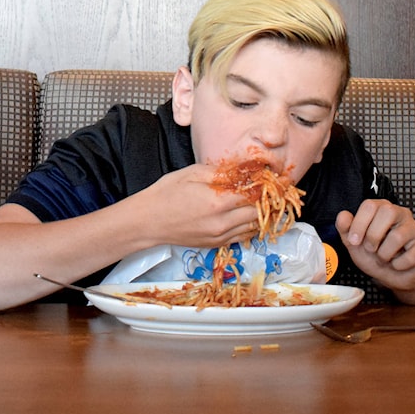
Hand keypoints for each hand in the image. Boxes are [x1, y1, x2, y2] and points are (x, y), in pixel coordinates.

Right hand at [143, 164, 260, 247]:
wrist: (148, 221)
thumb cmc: (166, 194)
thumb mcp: (192, 173)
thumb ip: (221, 172)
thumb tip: (243, 169)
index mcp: (216, 201)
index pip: (254, 194)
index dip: (263, 185)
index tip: (267, 178)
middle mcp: (222, 222)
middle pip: (258, 212)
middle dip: (264, 199)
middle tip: (265, 189)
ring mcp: (220, 236)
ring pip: (254, 226)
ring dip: (259, 214)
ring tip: (257, 201)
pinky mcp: (216, 244)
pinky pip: (243, 236)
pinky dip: (249, 226)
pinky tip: (245, 215)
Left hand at [335, 199, 414, 291]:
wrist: (392, 275)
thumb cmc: (373, 255)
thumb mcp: (354, 242)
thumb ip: (345, 228)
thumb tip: (343, 215)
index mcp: (382, 209)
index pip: (370, 205)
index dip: (359, 224)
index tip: (354, 240)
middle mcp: (401, 214)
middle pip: (387, 212)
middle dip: (373, 235)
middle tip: (370, 249)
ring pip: (398, 236)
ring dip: (384, 254)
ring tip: (383, 258)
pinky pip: (410, 256)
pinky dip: (398, 265)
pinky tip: (397, 264)